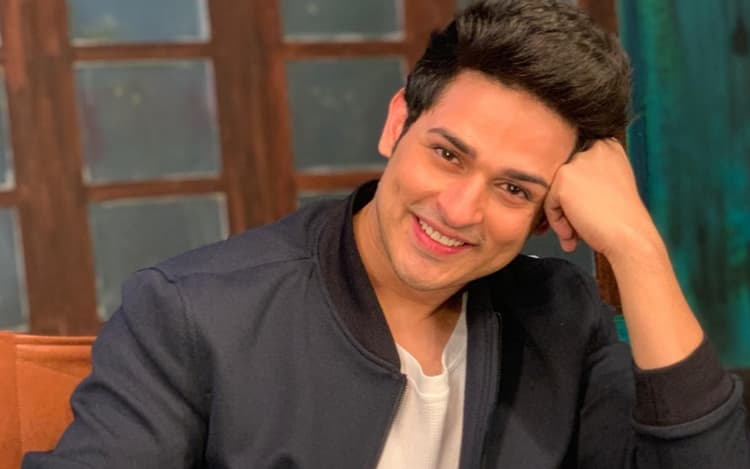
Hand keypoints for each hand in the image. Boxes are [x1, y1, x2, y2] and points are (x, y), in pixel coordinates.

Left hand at [543, 138, 660, 261]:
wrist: (630, 236)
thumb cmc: (623, 219)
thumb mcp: (610, 186)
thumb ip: (589, 180)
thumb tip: (566, 190)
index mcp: (608, 147)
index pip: (578, 169)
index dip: (579, 196)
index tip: (586, 213)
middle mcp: (593, 149)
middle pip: (566, 181)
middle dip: (569, 208)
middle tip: (578, 229)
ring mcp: (578, 162)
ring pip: (556, 192)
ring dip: (563, 217)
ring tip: (575, 235)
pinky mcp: (564, 178)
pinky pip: (549, 204)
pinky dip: (557, 222)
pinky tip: (573, 233)